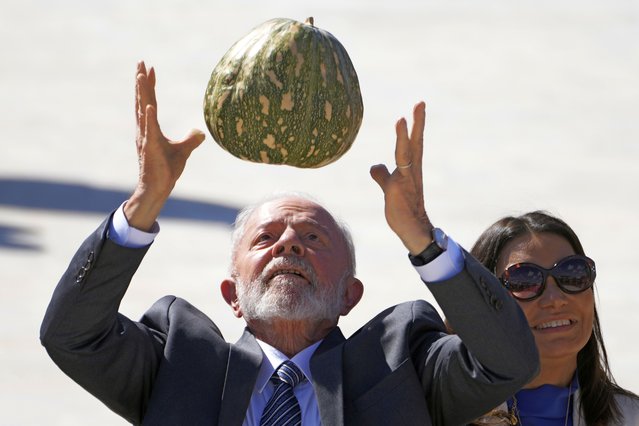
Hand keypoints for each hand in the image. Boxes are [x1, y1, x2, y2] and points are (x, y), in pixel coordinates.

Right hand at [124, 61, 205, 229]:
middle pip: (142, 100)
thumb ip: (191, 139)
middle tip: (140, 62)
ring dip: (142, 93)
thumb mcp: (183, 151)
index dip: (150, 85)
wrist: (157, 188)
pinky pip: (149, 130)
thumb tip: (200, 131)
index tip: (150, 68)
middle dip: (141, 81)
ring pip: (142, 110)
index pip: (150, 101)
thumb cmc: (166, 170)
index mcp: (151, 128)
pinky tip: (149, 105)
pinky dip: (149, 117)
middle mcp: (145, 130)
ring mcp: (145, 138)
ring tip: (140, 75)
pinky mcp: (149, 148)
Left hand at [370, 102, 432, 254]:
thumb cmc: (402, 209)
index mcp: (410, 168)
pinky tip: (386, 166)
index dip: (414, 126)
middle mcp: (412, 170)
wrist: (411, 229)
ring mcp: (406, 178)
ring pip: (407, 153)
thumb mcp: (389, 188)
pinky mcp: (398, 187)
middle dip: (418, 122)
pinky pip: (396, 170)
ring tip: (402, 119)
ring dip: (405, 136)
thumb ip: (382, 175)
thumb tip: (375, 166)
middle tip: (421, 102)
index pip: (413, 142)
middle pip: (416, 141)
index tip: (418, 107)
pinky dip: (392, 165)